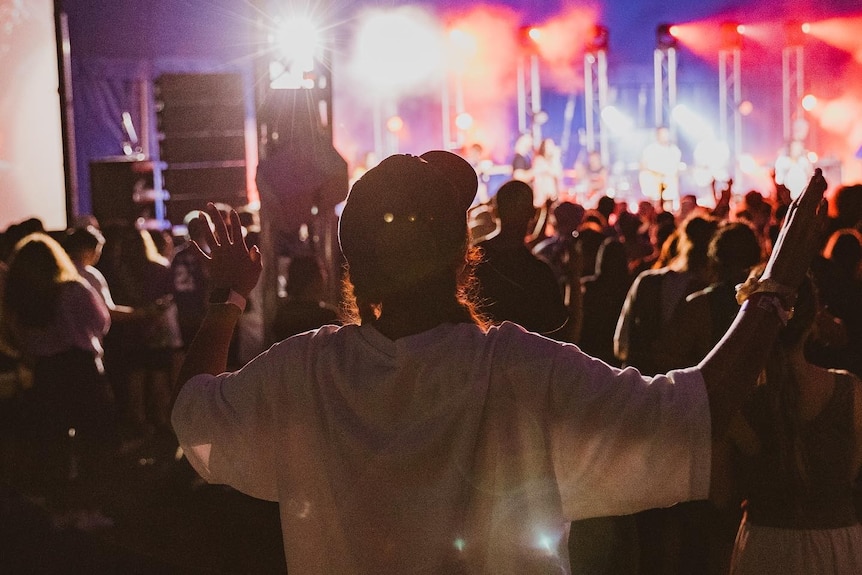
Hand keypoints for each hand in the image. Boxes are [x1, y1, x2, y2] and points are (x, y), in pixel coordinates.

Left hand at [193, 203, 261, 298]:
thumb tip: (253, 246)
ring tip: (200, 215)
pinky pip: (200, 255)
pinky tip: (189, 242)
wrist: (232, 295)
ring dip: (204, 225)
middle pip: (220, 229)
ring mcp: (217, 256)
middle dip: (215, 216)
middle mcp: (227, 249)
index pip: (236, 231)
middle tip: (210, 205)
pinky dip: (195, 249)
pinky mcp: (210, 264)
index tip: (231, 211)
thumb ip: (256, 257)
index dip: (234, 221)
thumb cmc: (247, 282)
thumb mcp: (257, 269)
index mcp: (239, 249)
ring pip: (209, 237)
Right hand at [760, 168, 827, 290]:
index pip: (795, 208)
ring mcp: (796, 237)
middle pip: (800, 204)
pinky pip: (811, 226)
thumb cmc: (779, 274)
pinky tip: (822, 202)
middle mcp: (791, 231)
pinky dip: (816, 213)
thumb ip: (792, 241)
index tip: (812, 181)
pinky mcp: (803, 245)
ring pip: (805, 210)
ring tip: (820, 178)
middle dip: (809, 187)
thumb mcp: (786, 254)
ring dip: (813, 194)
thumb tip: (800, 232)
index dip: (804, 194)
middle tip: (818, 171)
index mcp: (787, 232)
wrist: (775, 286)